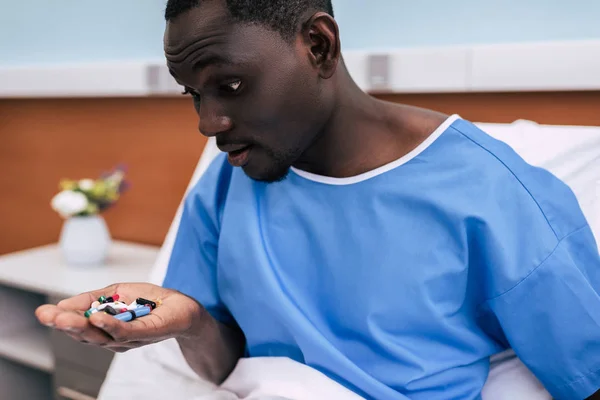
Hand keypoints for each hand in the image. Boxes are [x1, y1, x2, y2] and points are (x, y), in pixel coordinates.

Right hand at [35, 282, 203, 352]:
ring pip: (101, 335)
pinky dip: (110, 325)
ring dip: (81, 326)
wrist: (184, 308)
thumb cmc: (152, 302)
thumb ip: (93, 298)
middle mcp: (114, 338)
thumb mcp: (118, 293)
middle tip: (46, 316)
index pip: (79, 326)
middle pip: (86, 334)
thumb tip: (64, 304)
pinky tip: (97, 318)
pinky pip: (126, 332)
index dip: (61, 320)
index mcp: (105, 328)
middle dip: (64, 324)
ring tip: (63, 317)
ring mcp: (130, 338)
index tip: (43, 313)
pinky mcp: (146, 332)